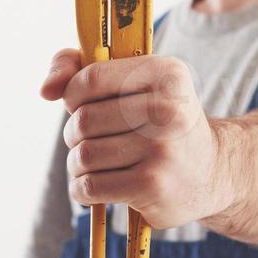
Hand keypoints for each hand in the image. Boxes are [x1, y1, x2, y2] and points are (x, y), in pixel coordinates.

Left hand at [40, 48, 225, 230]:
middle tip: (92, 140)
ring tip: (95, 165)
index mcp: (166, 73)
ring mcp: (162, 150)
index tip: (82, 106)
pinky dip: (82, 189)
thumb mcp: (134, 82)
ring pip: (83, 155)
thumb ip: (79, 67)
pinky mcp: (152, 186)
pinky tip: (97, 187)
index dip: (72, 95)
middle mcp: (169, 109)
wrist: (211, 172)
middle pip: (83, 121)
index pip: (90, 79)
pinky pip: (89, 187)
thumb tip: (46, 89)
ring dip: (77, 164)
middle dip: (75, 134)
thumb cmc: (158, 122)